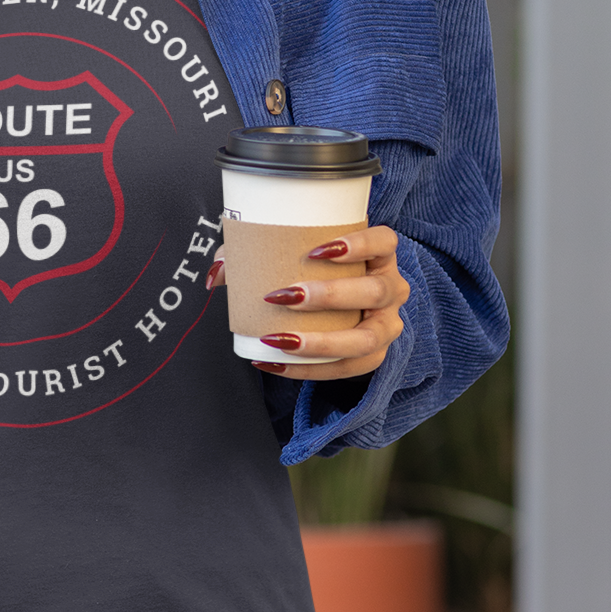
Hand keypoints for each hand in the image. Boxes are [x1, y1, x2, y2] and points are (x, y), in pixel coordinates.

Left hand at [206, 225, 408, 380]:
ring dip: (322, 342)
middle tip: (286, 296)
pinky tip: (274, 364)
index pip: (384, 241)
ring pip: (366, 339)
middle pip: (374, 291)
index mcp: (380, 255)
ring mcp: (387, 325)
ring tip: (279, 339)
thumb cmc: (314, 269)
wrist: (343, 304)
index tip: (316, 250)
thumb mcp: (293, 254)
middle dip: (330, 295)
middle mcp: (393, 289)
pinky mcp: (374, 356)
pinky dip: (309, 370)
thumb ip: (254, 253)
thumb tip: (217, 272)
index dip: (358, 244)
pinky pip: (347, 369)